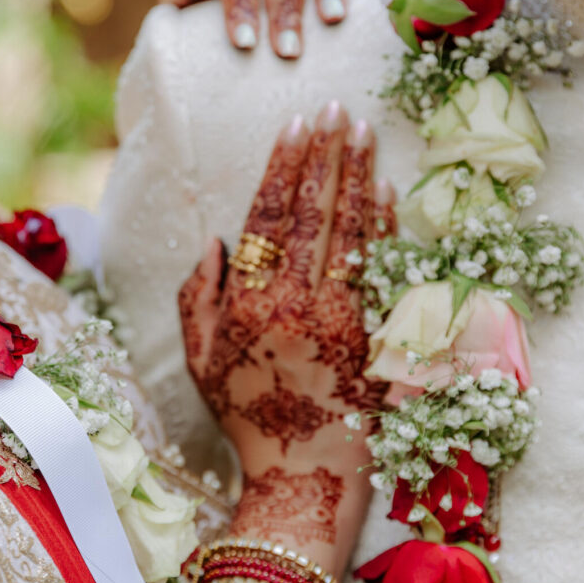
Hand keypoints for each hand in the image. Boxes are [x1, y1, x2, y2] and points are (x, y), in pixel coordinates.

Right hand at [179, 103, 389, 574]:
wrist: (306, 472)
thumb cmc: (247, 417)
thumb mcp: (201, 361)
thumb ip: (197, 297)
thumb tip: (214, 241)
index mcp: (250, 305)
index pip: (270, 218)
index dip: (283, 167)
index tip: (295, 125)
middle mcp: (298, 304)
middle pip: (315, 213)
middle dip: (326, 154)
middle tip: (337, 110)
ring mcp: (344, 318)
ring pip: (352, 231)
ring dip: (358, 176)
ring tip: (363, 133)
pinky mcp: (378, 335)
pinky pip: (383, 268)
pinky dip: (385, 226)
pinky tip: (386, 191)